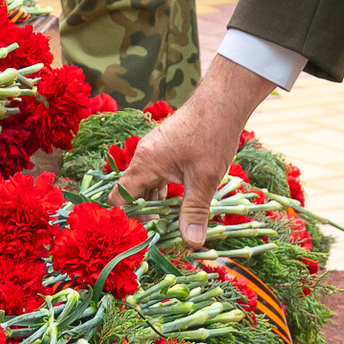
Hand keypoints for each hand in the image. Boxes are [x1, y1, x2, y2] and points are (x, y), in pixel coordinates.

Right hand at [112, 56, 265, 246]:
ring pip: (148, 186)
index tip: (143, 237)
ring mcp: (156, 151)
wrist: (223, 100)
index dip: (128, 219)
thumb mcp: (204, 179)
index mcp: (145, 163)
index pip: (120, 197)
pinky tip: (180, 205)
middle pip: (134, 194)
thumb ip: (194, 212)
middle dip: (146, 217)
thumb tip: (191, 243)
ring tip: (172, 228)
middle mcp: (145, 156)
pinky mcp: (167, 149)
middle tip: (161, 239)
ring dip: (158, 206)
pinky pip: (158, 176)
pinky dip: (166, 192)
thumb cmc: (211, 135)